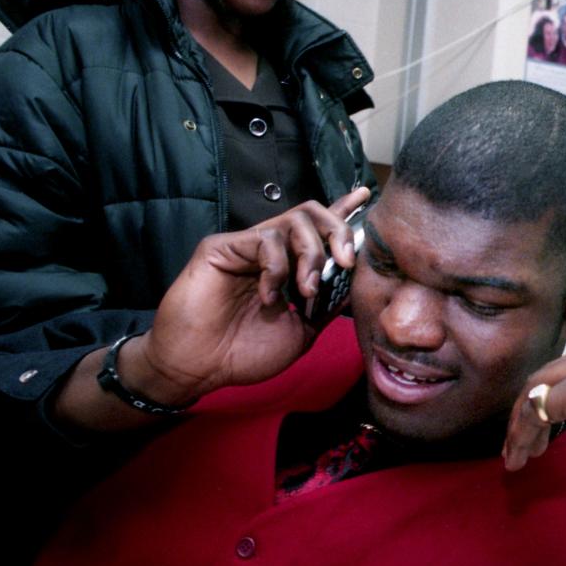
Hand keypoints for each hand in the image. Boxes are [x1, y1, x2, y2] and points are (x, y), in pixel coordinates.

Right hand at [134, 189, 371, 403]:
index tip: (364, 196)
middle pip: (313, 214)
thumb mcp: (301, 330)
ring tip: (305, 290)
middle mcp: (271, 250)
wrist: (201, 369)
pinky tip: (269, 296)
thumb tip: (351, 279)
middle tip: (345, 261)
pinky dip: (277, 268)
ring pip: (295, 220)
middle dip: (338, 232)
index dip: (342, 210)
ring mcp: (247, 246)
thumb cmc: (245, 353)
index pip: (319, 229)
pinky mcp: (223, 246)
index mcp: (290, 267)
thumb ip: (326, 303)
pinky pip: (264, 240)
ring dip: (312, 255)